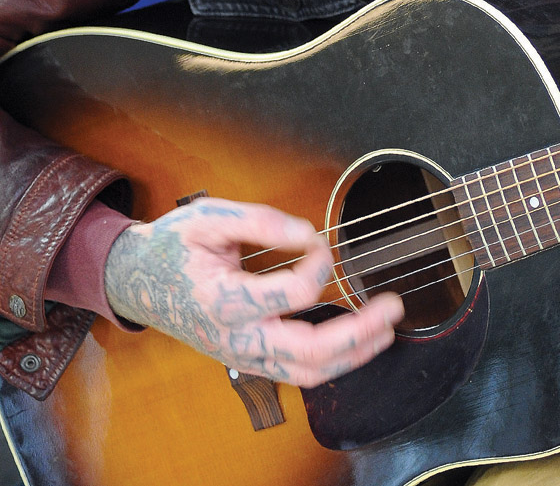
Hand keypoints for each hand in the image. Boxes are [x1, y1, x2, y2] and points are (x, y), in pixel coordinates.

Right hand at [104, 197, 403, 386]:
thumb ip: (260, 221)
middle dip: (358, 332)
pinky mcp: (248, 358)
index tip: (322, 242)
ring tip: (386, 329)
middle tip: (391, 306)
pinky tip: (357, 341)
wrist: (138, 281)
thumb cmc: (174, 246)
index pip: (290, 294)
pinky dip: (332, 362)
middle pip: (307, 352)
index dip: (318, 263)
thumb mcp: (208, 216)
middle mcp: (235, 337)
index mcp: (222, 299)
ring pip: (306, 372)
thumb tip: (307, 232)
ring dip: (354, 354)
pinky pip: (296, 373)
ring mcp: (242, 355)